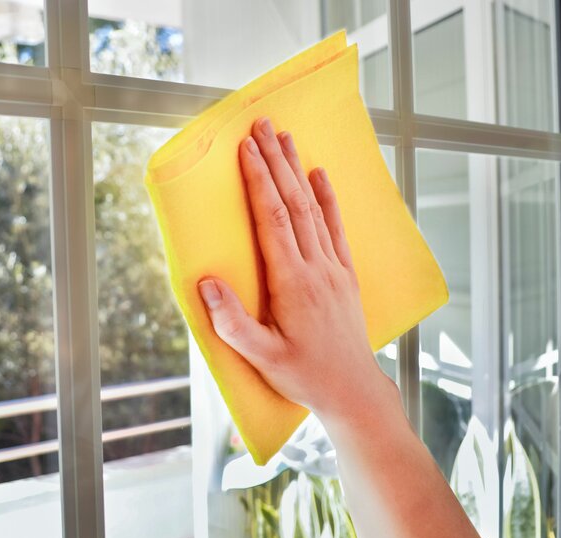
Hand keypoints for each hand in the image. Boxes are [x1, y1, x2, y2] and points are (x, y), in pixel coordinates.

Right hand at [197, 116, 391, 418]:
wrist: (352, 389)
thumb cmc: (304, 375)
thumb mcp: (262, 357)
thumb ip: (232, 323)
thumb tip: (208, 284)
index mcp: (292, 283)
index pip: (272, 219)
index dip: (259, 181)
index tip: (246, 149)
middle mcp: (317, 267)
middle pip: (293, 203)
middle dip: (275, 161)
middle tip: (262, 125)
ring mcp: (335, 268)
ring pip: (315, 209)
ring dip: (298, 170)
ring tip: (285, 138)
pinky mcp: (347, 275)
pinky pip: (337, 229)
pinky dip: (329, 199)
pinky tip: (321, 175)